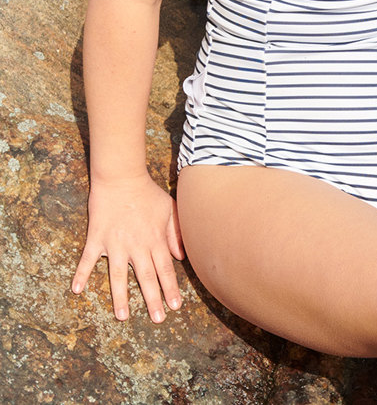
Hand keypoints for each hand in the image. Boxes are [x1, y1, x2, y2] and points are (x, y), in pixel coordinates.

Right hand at [72, 172, 184, 321]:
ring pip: (118, 275)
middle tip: (158, 320)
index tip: (175, 307)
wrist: (122, 176)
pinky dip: (80, 274)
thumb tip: (180, 256)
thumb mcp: (168, 209)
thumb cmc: (148, 192)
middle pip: (146, 277)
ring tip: (123, 317)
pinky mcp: (97, 238)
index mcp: (154, 239)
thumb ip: (175, 233)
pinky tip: (76, 290)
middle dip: (153, 300)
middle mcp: (136, 245)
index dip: (171, 289)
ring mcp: (115, 243)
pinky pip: (87, 259)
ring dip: (121, 297)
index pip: (165, 269)